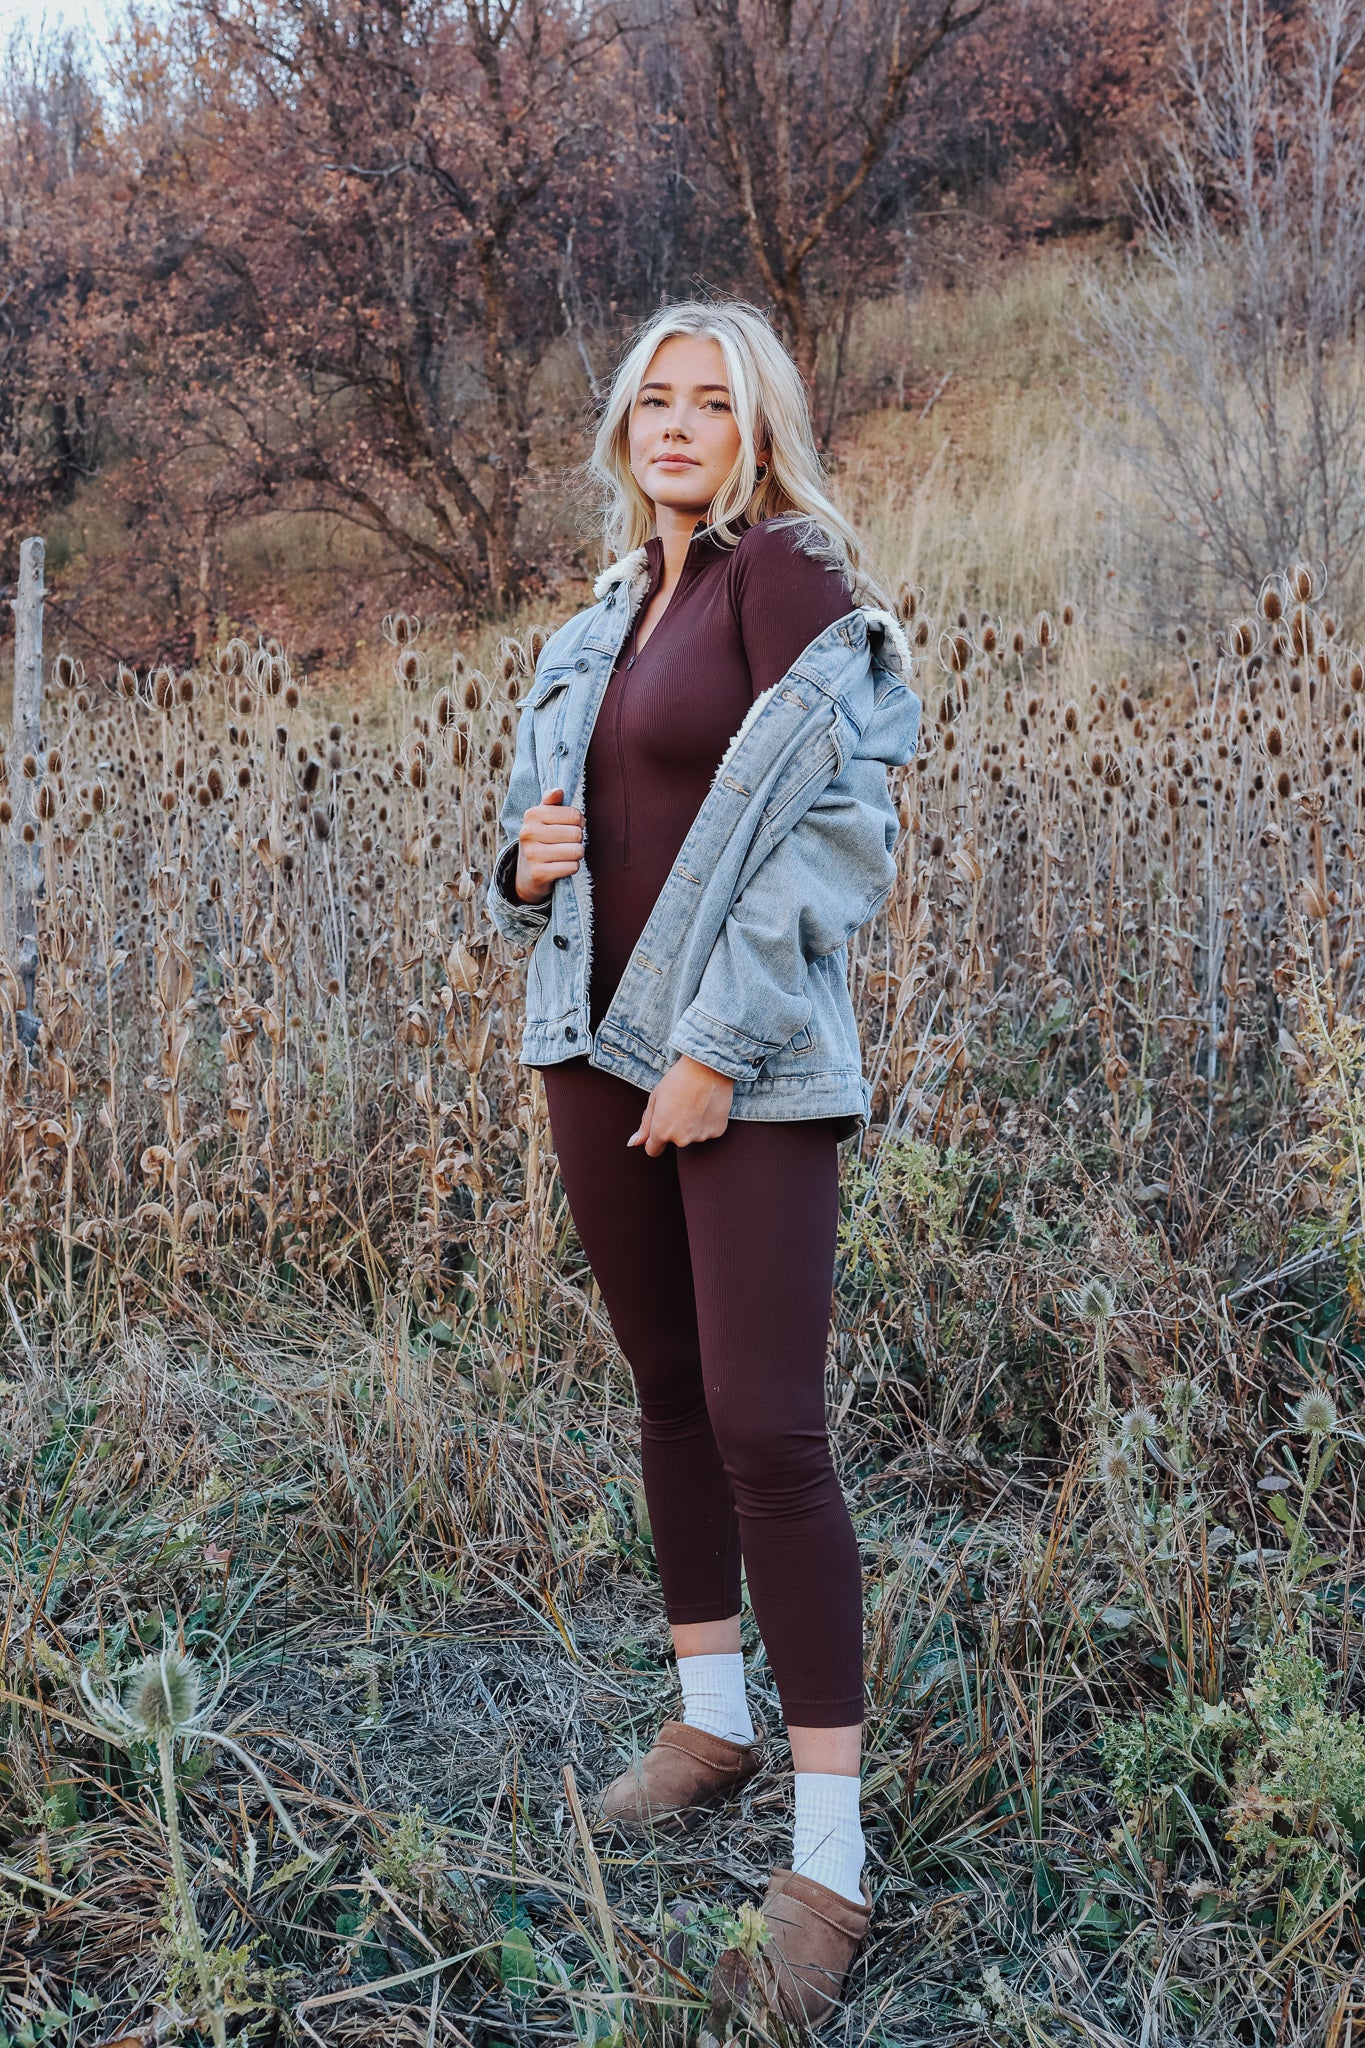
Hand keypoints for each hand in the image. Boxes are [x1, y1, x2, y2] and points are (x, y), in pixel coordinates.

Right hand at [515, 787, 582, 903]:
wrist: (527, 872)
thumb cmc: (541, 840)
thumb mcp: (542, 818)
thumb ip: (551, 802)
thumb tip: (558, 791)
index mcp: (532, 815)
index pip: (574, 815)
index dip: (579, 821)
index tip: (571, 826)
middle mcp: (528, 832)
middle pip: (576, 833)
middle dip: (578, 840)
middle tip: (569, 842)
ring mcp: (532, 854)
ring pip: (576, 851)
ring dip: (577, 854)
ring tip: (566, 854)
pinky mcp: (539, 873)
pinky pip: (572, 867)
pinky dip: (572, 867)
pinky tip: (561, 866)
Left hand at [628, 1055, 733, 1155]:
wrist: (708, 1067)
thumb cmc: (678, 1079)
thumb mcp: (655, 1099)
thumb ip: (645, 1124)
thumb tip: (634, 1143)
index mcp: (661, 1132)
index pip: (653, 1150)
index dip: (654, 1140)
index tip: (660, 1127)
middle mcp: (681, 1139)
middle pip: (675, 1140)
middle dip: (675, 1127)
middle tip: (681, 1104)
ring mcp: (701, 1137)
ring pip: (692, 1136)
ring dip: (692, 1125)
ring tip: (696, 1102)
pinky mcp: (717, 1131)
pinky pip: (708, 1130)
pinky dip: (707, 1121)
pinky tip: (707, 1104)